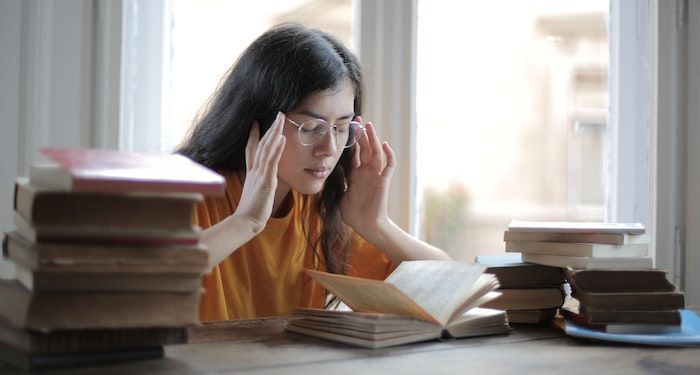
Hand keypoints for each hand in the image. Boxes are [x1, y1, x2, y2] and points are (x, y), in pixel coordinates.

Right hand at [233, 112, 285, 233]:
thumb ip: (258, 184)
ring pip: (267, 148)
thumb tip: (262, 182)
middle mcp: (255, 170)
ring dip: (274, 132)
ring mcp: (260, 174)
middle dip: (270, 128)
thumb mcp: (255, 193)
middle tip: (277, 114)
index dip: (254, 135)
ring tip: (280, 118)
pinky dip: (277, 149)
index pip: (252, 149)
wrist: (245, 222)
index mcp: (252, 172)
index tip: (256, 122)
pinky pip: (272, 162)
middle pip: (262, 144)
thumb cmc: (251, 211)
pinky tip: (282, 138)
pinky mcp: (266, 181)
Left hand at [340, 117, 395, 238]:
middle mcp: (366, 172)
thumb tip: (322, 174)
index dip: (352, 140)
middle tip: (358, 119)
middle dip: (362, 134)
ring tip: (369, 126)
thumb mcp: (339, 195)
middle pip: (366, 148)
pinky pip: (389, 167)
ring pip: (377, 153)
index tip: (347, 127)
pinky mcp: (383, 182)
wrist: (366, 226)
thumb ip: (335, 183)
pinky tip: (386, 145)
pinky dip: (389, 155)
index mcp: (356, 173)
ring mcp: (376, 176)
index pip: (355, 152)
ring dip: (374, 139)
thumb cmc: (353, 214)